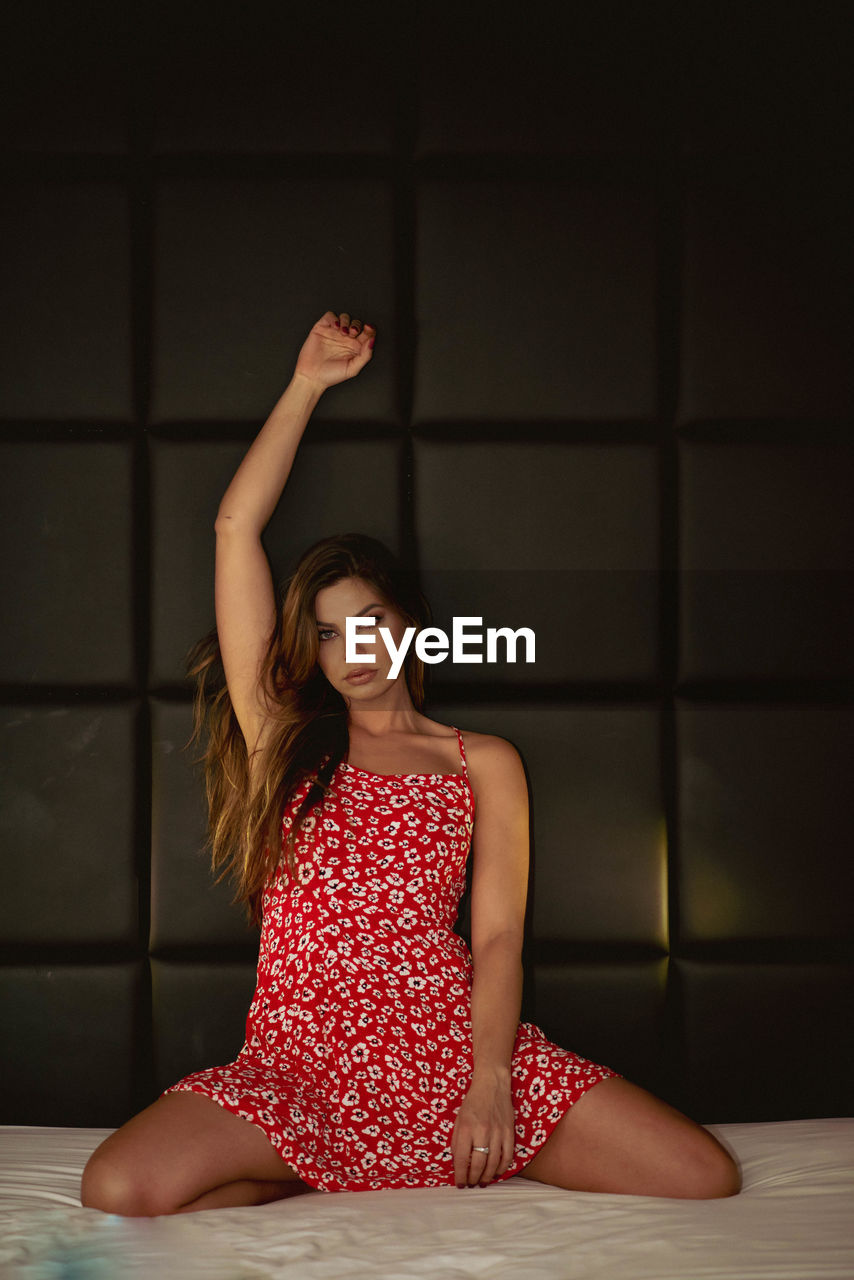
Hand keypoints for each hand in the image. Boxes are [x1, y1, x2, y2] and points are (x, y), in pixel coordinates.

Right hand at [292, 310, 375, 391]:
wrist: (312, 377)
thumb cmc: (331, 375)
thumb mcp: (353, 369)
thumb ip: (365, 355)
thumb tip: (372, 341)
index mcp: (355, 347)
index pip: (366, 333)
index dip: (370, 329)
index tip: (369, 329)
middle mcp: (345, 339)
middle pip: (356, 323)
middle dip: (356, 325)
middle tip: (353, 333)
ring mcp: (334, 333)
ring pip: (344, 317)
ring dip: (346, 321)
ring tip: (343, 331)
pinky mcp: (322, 328)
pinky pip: (330, 316)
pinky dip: (334, 318)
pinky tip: (335, 326)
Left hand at [450, 1069, 515, 1187]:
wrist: (492, 1084)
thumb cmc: (472, 1103)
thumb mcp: (458, 1120)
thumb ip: (457, 1141)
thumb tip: (458, 1163)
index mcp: (465, 1128)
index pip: (461, 1158)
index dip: (460, 1175)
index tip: (460, 1184)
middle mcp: (481, 1131)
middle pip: (478, 1164)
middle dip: (473, 1179)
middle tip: (471, 1184)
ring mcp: (497, 1132)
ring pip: (493, 1164)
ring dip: (487, 1177)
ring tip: (482, 1182)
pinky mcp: (509, 1132)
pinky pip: (507, 1156)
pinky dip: (502, 1168)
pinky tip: (496, 1173)